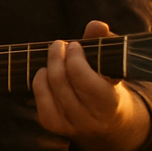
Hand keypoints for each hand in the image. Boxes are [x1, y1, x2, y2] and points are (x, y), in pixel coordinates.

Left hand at [33, 20, 150, 150]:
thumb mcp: (112, 64)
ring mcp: (71, 125)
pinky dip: (39, 82)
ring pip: (50, 89)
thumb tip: (97, 25)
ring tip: (55, 56)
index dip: (74, 58)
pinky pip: (40, 99)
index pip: (83, 79)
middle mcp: (90, 119)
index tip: (74, 45)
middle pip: (61, 81)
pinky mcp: (55, 125)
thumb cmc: (109, 83)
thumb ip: (104, 43)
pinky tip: (45, 73)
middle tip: (58, 44)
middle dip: (57, 57)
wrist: (110, 121)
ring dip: (49, 67)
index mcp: (110, 104)